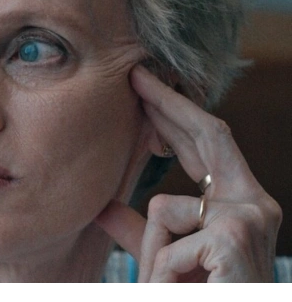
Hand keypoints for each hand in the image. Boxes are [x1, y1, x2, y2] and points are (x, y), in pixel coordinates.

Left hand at [95, 64, 281, 283]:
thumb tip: (100, 208)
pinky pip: (168, 241)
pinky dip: (162, 271)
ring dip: (152, 254)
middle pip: (208, 133)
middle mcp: (256, 203)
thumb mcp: (166, 259)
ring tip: (171, 286)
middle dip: (168, 102)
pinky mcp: (234, 236)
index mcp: (242, 202)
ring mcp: (250, 218)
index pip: (208, 142)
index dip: (177, 112)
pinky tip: (183, 289)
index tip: (145, 87)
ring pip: (163, 206)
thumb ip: (140, 231)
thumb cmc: (201, 293)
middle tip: (134, 75)